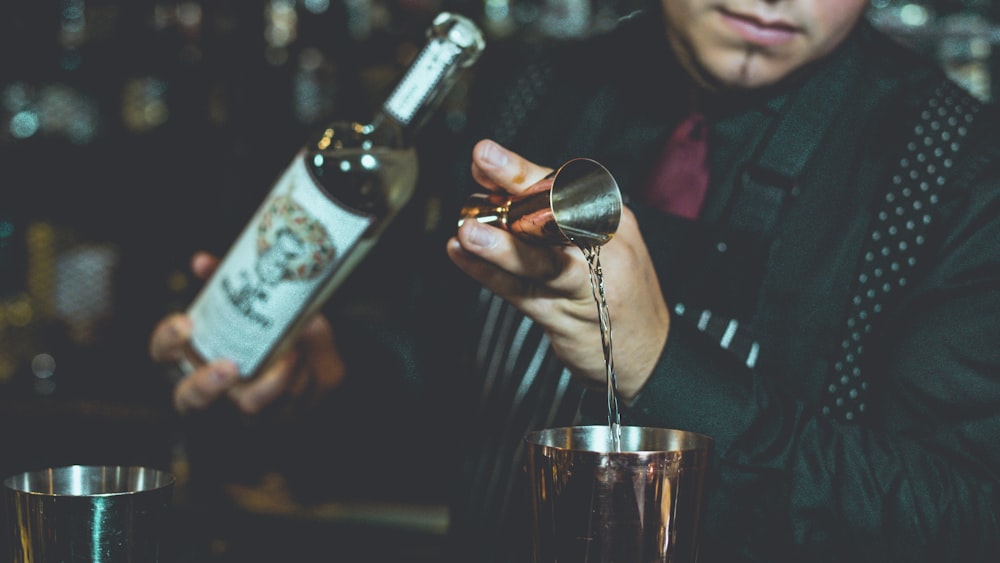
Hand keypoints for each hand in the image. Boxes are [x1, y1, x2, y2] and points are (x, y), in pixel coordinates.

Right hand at [148, 252, 344, 414]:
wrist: (319, 361)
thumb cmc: (276, 332)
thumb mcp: (259, 302)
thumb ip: (235, 284)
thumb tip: (202, 263)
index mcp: (203, 355)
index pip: (166, 353)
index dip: (168, 340)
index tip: (186, 323)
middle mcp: (220, 387)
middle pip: (190, 398)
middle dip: (206, 385)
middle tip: (229, 366)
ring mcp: (249, 404)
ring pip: (248, 406)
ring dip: (270, 384)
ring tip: (290, 358)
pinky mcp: (284, 412)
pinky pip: (292, 404)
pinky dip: (306, 379)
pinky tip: (314, 360)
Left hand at [446, 139, 669, 399]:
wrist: (649, 354)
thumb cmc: (616, 293)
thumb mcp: (600, 244)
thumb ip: (552, 219)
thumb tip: (493, 189)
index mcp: (609, 220)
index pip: (564, 186)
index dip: (522, 169)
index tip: (486, 155)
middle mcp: (601, 247)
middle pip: (556, 212)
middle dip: (515, 184)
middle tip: (483, 160)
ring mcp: (584, 285)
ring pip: (539, 260)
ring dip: (500, 245)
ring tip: (468, 230)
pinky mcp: (564, 318)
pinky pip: (521, 293)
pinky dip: (488, 275)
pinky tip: (462, 257)